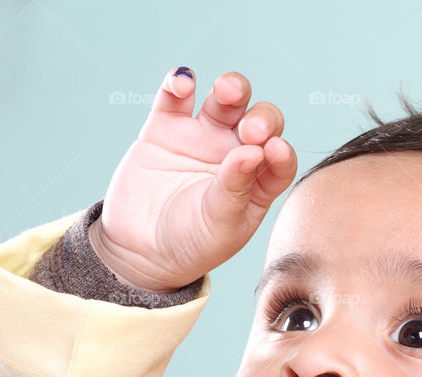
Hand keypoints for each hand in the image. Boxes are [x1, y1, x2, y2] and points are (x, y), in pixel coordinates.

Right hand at [90, 66, 297, 291]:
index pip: (281, 158)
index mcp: (258, 181)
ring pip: (225, 100)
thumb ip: (236, 187)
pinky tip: (182, 83)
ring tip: (227, 91)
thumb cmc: (190, 243)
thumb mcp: (220, 224)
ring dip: (232, 87)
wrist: (139, 250)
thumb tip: (255, 151)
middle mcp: (235, 154)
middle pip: (260, 121)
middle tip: (251, 130)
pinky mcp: (165, 128)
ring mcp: (202, 137)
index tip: (275, 149)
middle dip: (261, 118)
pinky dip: (179, 82)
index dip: (282, 151)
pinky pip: (175, 96)